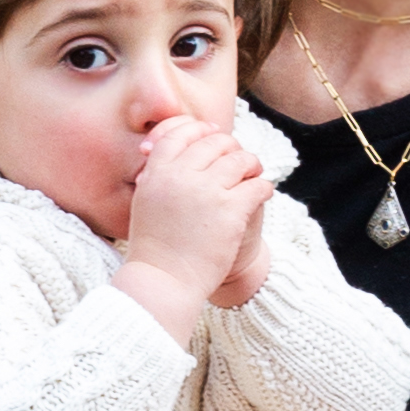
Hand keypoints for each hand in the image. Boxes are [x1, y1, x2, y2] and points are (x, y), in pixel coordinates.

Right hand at [118, 116, 270, 325]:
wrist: (165, 280)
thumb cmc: (156, 246)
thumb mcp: (145, 202)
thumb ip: (159, 174)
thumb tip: (173, 147)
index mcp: (156, 172)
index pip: (180, 133)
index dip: (201, 130)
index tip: (215, 135)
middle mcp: (180, 176)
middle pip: (215, 143)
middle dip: (231, 148)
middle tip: (239, 160)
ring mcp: (207, 192)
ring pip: (240, 160)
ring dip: (252, 165)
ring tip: (254, 175)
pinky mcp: (231, 210)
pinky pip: (257, 185)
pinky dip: (264, 188)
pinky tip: (263, 194)